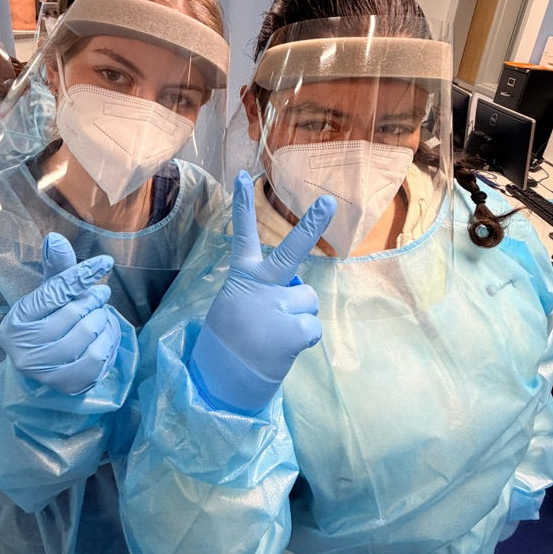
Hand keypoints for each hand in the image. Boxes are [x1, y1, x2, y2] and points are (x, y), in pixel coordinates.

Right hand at [0, 233, 120, 394]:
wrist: (46, 368)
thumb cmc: (49, 323)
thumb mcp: (48, 296)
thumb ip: (56, 270)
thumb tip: (55, 238)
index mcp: (17, 321)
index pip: (54, 291)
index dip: (82, 275)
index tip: (105, 262)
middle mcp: (24, 349)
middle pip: (73, 312)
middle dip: (94, 299)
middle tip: (101, 293)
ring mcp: (45, 371)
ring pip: (88, 332)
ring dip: (102, 318)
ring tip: (101, 314)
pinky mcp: (67, 385)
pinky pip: (99, 356)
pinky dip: (108, 340)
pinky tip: (105, 335)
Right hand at [188, 171, 335, 413]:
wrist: (224, 377)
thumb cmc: (235, 336)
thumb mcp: (240, 304)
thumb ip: (266, 290)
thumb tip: (300, 293)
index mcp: (243, 276)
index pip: (241, 235)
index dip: (243, 205)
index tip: (243, 176)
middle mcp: (260, 286)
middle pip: (290, 251)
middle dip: (311, 224)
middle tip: (328, 200)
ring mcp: (276, 306)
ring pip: (308, 300)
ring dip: (299, 317)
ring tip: (275, 333)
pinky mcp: (292, 330)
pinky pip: (312, 327)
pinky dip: (303, 339)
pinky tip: (283, 348)